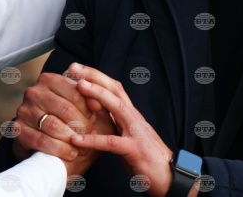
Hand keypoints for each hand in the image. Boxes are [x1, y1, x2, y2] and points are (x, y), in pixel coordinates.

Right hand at [13, 71, 94, 164]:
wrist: (42, 140)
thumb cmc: (66, 119)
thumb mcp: (80, 106)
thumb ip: (91, 99)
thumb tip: (98, 103)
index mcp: (49, 79)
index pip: (75, 92)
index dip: (88, 108)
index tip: (95, 119)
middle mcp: (34, 92)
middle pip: (65, 109)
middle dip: (82, 125)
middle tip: (91, 136)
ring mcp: (24, 110)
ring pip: (53, 125)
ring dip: (71, 138)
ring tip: (82, 147)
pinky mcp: (17, 129)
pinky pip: (41, 140)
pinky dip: (59, 149)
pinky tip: (70, 154)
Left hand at [67, 63, 175, 196]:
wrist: (169, 175)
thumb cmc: (146, 156)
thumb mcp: (128, 134)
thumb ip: (115, 122)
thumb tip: (95, 111)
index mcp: (131, 113)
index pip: (113, 87)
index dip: (96, 75)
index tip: (78, 68)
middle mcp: (134, 117)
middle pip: (114, 89)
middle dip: (94, 76)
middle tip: (73, 67)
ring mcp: (135, 132)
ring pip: (116, 106)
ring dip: (97, 94)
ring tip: (78, 87)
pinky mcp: (134, 150)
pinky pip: (111, 143)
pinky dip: (93, 140)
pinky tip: (76, 139)